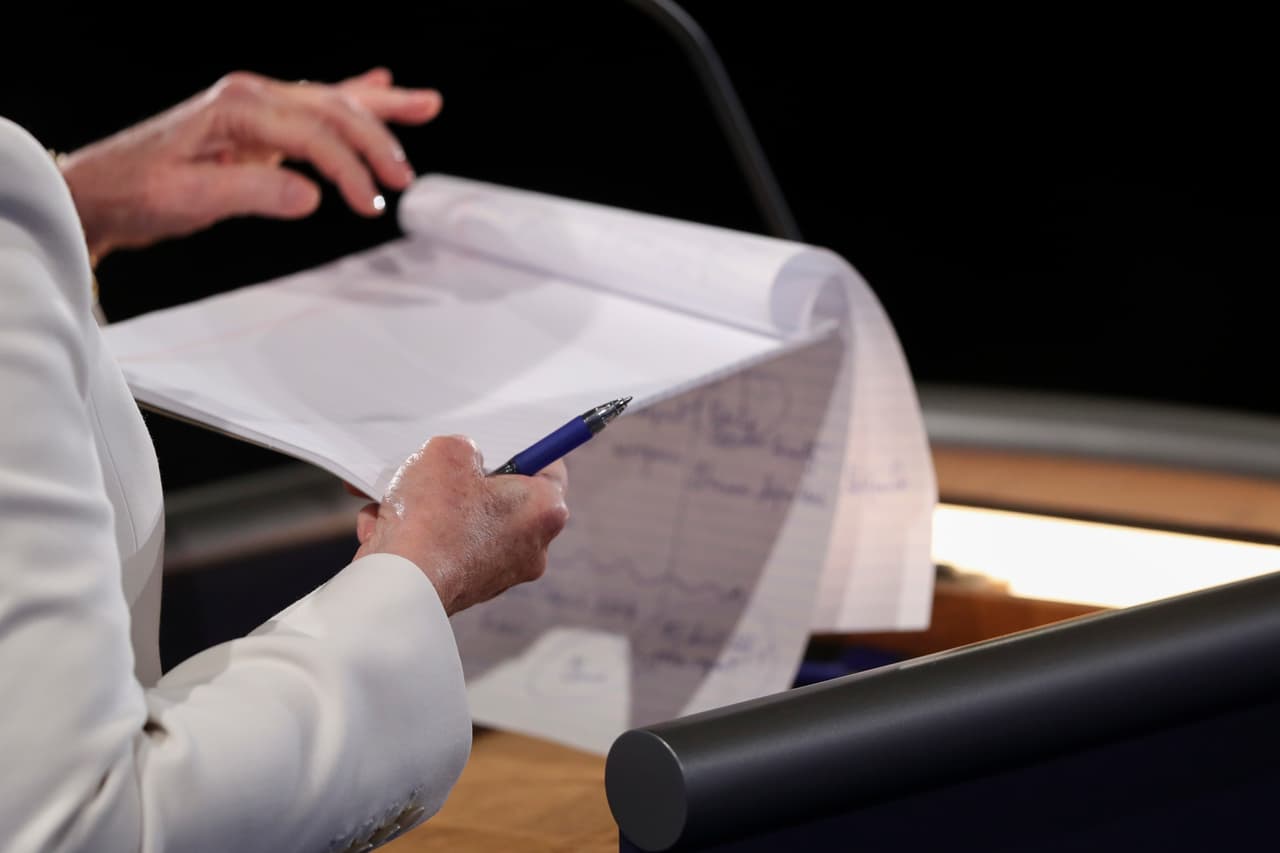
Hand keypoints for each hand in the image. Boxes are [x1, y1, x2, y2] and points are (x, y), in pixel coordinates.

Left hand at [57, 67, 441, 261]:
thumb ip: (253, 193)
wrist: (100, 191)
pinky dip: (352, 94)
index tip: (369, 205)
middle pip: (334, 109)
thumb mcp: (190, 198)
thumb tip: (311, 195)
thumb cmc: (137, 193)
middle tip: (403, 179)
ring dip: (380, 109)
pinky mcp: (258, 124)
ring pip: (333, 100)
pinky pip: (316, 105)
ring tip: (426, 105)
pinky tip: (380, 82)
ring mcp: (256, 106)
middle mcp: (251, 96)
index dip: (349, 169)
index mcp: (238, 106)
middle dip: (378, 140)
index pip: (314, 133)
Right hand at [353, 436, 569, 615]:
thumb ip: (464, 447)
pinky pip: (442, 550)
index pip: (549, 468)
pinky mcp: (466, 589)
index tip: (499, 441)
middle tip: (443, 467)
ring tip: (399, 496)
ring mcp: (499, 572)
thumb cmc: (433, 517)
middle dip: (466, 481)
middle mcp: (532, 547)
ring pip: (465, 524)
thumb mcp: (448, 451)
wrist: (400, 584)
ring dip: (430, 507)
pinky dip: (414, 536)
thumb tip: (461, 460)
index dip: (523, 448)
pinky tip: (384, 526)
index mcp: (545, 510)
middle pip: (503, 498)